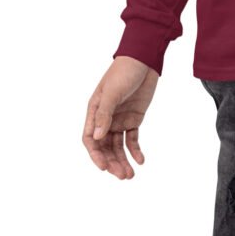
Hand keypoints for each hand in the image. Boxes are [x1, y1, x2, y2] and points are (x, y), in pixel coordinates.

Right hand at [82, 55, 158, 178]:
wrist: (144, 59)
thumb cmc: (124, 72)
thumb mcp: (113, 92)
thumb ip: (104, 114)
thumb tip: (97, 137)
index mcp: (95, 111)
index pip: (90, 139)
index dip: (95, 155)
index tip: (104, 167)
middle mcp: (105, 118)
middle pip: (104, 147)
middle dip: (112, 162)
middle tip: (122, 176)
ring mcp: (119, 119)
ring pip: (118, 146)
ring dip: (123, 160)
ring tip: (130, 175)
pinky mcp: (134, 119)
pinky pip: (132, 139)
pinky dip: (135, 151)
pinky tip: (141, 160)